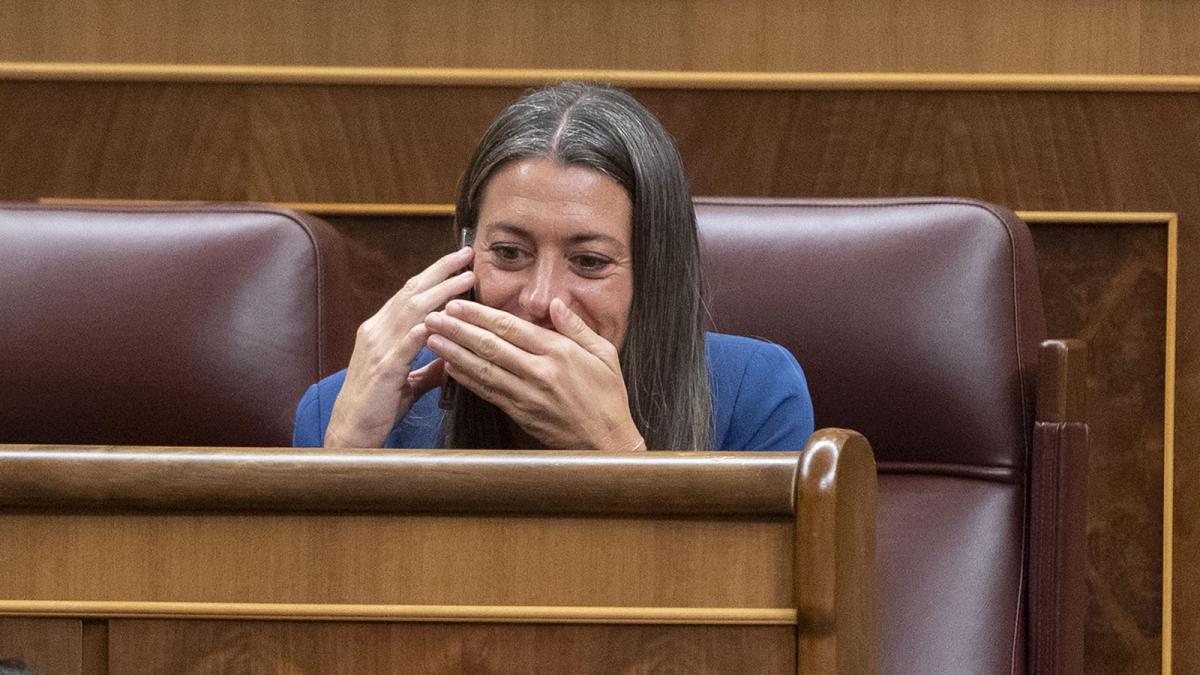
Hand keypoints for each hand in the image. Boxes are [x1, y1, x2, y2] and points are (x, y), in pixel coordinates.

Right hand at [324, 247, 475, 447]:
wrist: (350, 432)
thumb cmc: (378, 406)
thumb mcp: (408, 379)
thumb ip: (429, 365)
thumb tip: (453, 357)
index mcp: (380, 330)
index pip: (409, 294)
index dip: (434, 275)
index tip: (459, 262)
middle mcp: (376, 331)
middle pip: (411, 292)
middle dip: (441, 271)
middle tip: (467, 255)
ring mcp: (378, 349)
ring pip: (411, 311)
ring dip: (441, 293)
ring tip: (466, 280)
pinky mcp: (384, 370)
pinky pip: (405, 345)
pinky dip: (422, 330)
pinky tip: (440, 319)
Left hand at [424, 298, 645, 451]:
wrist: (607, 442)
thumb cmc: (608, 396)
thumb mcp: (604, 353)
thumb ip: (577, 327)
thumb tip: (555, 304)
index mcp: (559, 353)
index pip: (511, 328)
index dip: (480, 315)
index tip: (458, 304)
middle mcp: (539, 372)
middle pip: (490, 346)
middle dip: (458, 330)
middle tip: (433, 316)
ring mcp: (527, 395)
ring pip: (483, 370)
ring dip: (454, 353)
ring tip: (432, 339)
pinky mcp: (520, 414)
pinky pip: (487, 393)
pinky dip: (466, 379)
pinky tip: (449, 368)